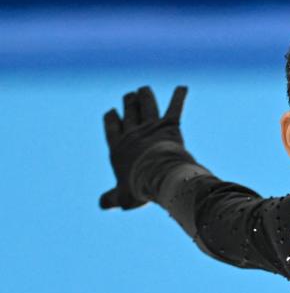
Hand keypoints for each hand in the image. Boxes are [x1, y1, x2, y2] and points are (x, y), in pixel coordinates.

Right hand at [99, 85, 187, 209]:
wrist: (158, 176)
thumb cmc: (139, 187)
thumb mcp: (122, 197)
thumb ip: (112, 198)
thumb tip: (103, 205)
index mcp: (119, 147)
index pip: (111, 128)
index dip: (111, 119)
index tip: (112, 112)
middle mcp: (133, 133)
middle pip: (129, 112)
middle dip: (129, 103)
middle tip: (131, 96)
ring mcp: (151, 127)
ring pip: (146, 105)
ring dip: (146, 96)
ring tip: (145, 90)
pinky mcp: (169, 126)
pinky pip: (175, 107)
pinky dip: (179, 96)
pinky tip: (183, 87)